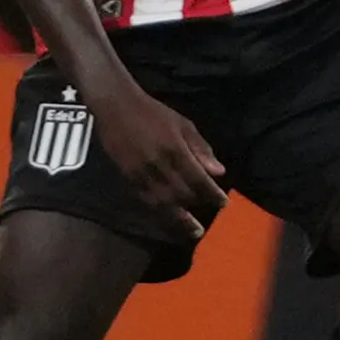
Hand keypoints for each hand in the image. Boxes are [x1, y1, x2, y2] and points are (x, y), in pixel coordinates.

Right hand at [91, 87, 226, 243]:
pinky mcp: (128, 178)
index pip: (199, 180)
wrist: (116, 107)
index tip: (223, 204)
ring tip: (192, 231)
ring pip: (164, 203)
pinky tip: (169, 217)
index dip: (212, 194)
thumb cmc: (154, 113)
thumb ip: (201, 148)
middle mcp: (159, 166)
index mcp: (175, 150)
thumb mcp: (183, 124)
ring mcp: (142, 174)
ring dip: (180, 219)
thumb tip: (219, 172)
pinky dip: (160, 212)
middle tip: (210, 217)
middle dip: (197, 206)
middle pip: (182, 194)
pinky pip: (147, 201)